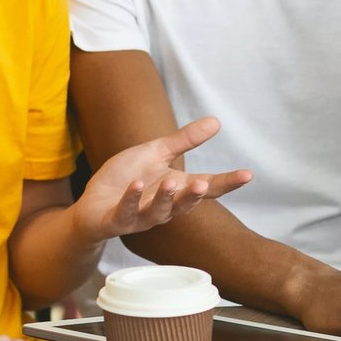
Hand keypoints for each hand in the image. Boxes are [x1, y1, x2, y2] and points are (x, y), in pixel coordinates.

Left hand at [69, 117, 251, 243]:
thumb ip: (184, 140)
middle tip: (206, 184)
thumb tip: (216, 121)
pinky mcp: (118, 219)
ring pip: (159, 211)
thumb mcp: (156, 152)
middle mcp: (164, 206)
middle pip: (186, 203)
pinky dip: (133, 198)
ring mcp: (141, 215)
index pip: (207, 187)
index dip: (227, 182)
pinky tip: (138, 185)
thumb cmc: (127, 178)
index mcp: (176, 188)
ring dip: (166, 197)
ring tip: (172, 181)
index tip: (247, 174)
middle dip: (196, 195)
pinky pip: (128, 210)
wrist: (93, 202)